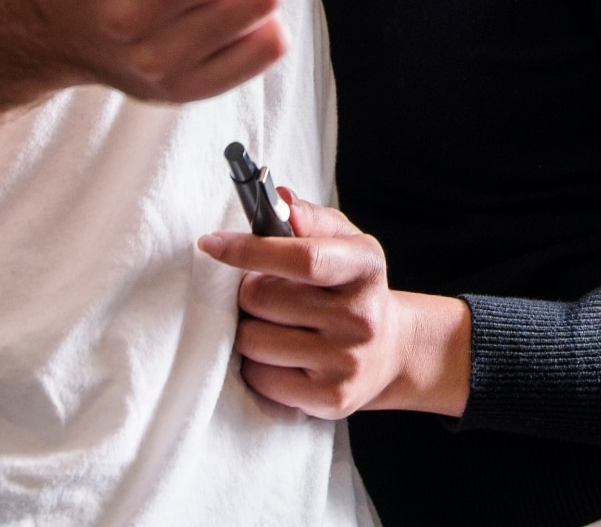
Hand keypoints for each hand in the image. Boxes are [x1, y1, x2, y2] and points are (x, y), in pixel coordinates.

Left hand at [198, 193, 470, 418]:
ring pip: (253, 341)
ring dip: (246, 329)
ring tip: (266, 324)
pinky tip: (273, 354)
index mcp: (364, 266)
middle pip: (264, 298)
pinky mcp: (330, 399)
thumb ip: (309, 218)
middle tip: (256, 292)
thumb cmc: (351, 286)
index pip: (302, 258)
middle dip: (245, 292)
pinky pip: (261, 379)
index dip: (249, 250)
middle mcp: (360, 316)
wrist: (390, 351)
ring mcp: (346, 362)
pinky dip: (254, 366)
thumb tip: (278, 200)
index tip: (210, 244)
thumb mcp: (343, 242)